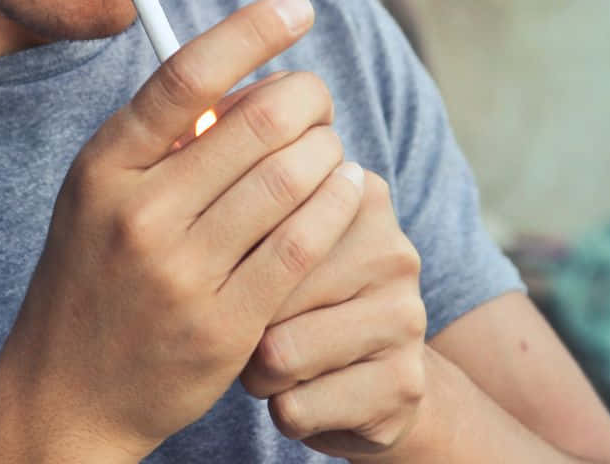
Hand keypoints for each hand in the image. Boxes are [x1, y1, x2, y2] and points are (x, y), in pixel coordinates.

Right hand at [0, 0, 366, 457]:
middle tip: (318, 98)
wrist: (67, 395)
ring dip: (328, 151)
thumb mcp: (99, 195)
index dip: (252, 29)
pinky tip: (345, 191)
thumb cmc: (95, 276)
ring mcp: (182, 273)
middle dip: (307, 98)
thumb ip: (159, 139)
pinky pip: (303, 246)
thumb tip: (245, 70)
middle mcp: (139, 214)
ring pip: (291, 180)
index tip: (298, 6)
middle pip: (258, 123)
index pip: (187, 74)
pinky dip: (337, 207)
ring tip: (330, 149)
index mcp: (104, 167)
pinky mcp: (225, 325)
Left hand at [238, 168, 430, 457]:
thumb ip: (244, 217)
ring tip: (277, 365)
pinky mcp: (403, 385)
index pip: (259, 226)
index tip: (236, 274)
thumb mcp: (275, 248)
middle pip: (266, 291)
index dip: (229, 265)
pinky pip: (298, 407)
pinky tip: (306, 398)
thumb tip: (203, 218)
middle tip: (254, 330)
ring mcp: (406, 319)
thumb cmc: (299, 304)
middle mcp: (392, 252)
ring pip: (279, 354)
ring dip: (258, 375)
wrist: (375, 381)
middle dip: (241, 323)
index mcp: (356, 196)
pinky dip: (285, 413)